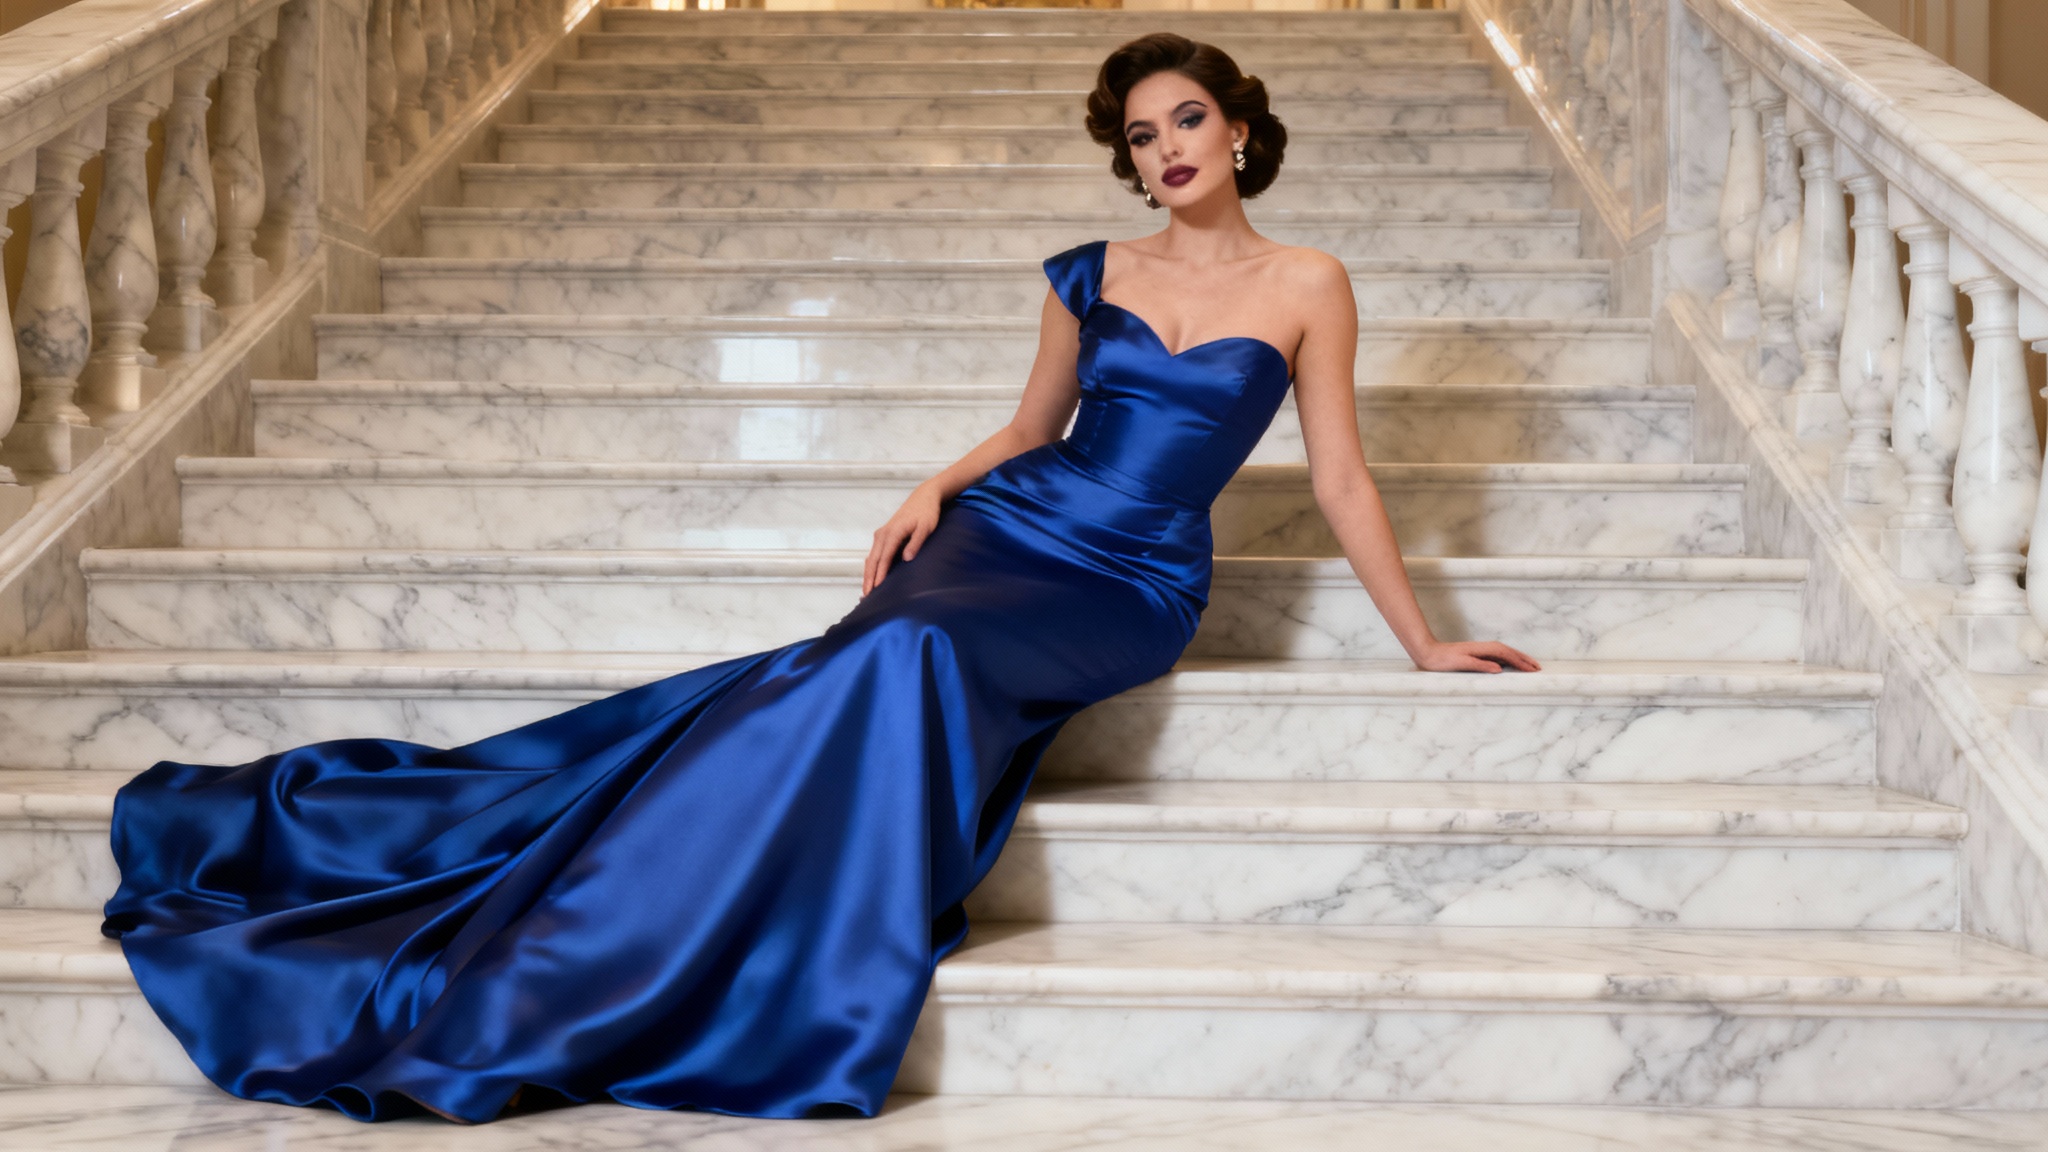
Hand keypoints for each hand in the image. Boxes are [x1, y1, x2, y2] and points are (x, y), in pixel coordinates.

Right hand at [863, 485, 943, 595]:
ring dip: (868, 574)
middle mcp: (883, 534)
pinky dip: (871, 567)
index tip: (877, 588)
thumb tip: (907, 558)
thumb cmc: (927, 512)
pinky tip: (872, 577)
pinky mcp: (883, 536)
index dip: (880, 574)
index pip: (884, 557)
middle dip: (869, 578)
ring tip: (866, 592)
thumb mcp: (926, 527)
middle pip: (872, 560)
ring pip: (871, 558)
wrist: (923, 498)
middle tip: (866, 596)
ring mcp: (881, 534)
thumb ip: (916, 542)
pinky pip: (874, 554)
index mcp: (893, 532)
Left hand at [1412, 640, 1541, 673]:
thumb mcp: (1461, 663)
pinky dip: (1508, 660)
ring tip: (1529, 666)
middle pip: (1509, 652)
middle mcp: (1484, 648)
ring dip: (1518, 658)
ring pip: (1505, 653)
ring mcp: (1481, 650)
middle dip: (1524, 659)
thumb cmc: (1443, 660)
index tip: (1532, 669)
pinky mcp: (1476, 654)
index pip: (1507, 655)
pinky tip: (1510, 665)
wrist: (1428, 652)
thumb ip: (1480, 665)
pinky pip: (1498, 656)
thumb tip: (1499, 668)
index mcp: (1483, 649)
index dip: (1521, 662)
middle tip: (1538, 668)